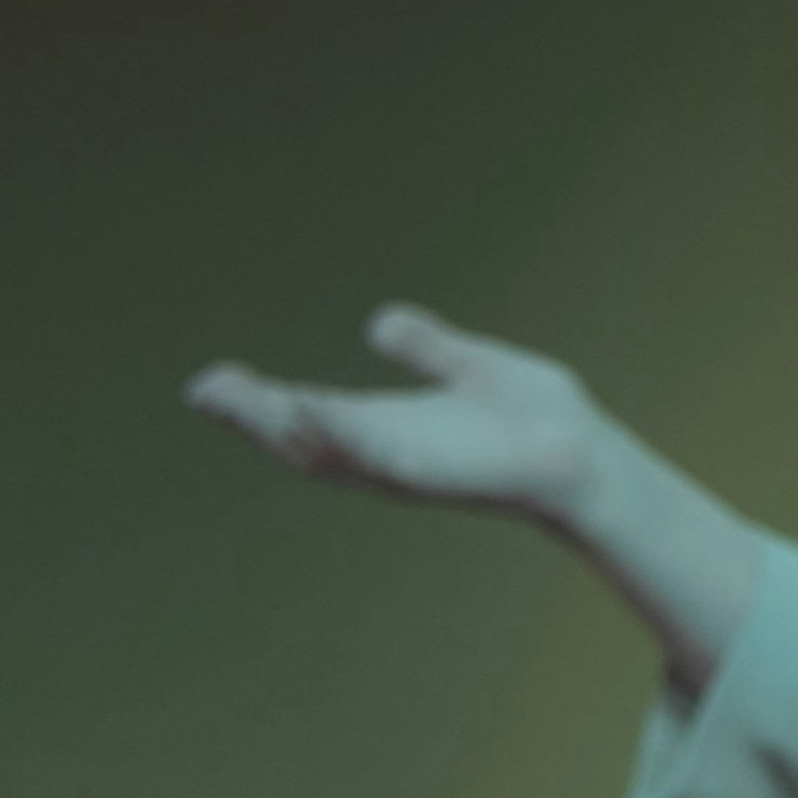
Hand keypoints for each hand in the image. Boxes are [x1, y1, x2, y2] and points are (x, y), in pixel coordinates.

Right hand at [185, 305, 605, 517]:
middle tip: (206, 391)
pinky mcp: (443, 474)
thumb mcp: (469, 368)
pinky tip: (313, 412)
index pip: (307, 414)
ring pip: (334, 452)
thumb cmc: (535, 422)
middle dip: (253, 418)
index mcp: (389, 430)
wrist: (591, 455)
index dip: (258, 403)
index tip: (210, 382)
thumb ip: (426, 348)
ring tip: (238, 400)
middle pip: (305, 440)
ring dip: (287, 426)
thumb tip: (380, 323)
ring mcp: (412, 469)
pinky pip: (384, 456)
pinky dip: (348, 435)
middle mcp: (391, 455)